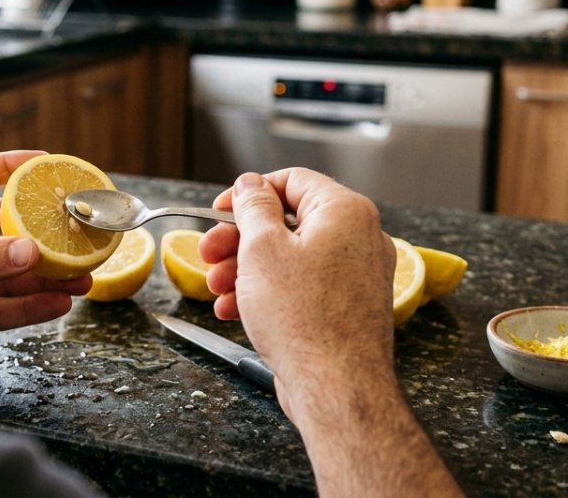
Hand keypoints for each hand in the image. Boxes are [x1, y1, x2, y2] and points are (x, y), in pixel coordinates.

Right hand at [199, 172, 461, 496]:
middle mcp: (358, 239)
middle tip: (208, 254)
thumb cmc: (303, 317)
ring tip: (216, 289)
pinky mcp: (347, 308)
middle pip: (287, 223)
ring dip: (246, 270)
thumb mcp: (262, 248)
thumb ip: (253, 207)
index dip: (249, 192)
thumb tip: (250, 185)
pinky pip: (302, 288)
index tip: (219, 209)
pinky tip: (235, 311)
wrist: (336, 386)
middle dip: (239, 239)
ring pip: (291, 258)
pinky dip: (268, 293)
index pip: (292, 181)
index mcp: (344, 212)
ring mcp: (356, 276)